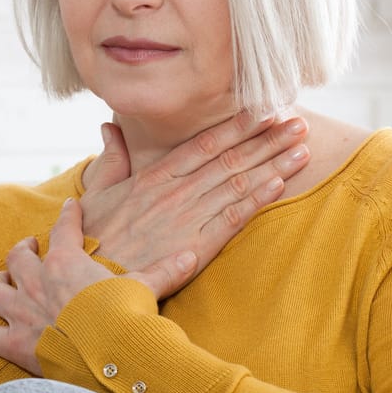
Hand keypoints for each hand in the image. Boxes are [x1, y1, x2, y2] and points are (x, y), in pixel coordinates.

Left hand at [0, 199, 198, 375]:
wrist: (108, 358)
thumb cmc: (126, 319)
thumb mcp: (146, 288)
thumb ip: (164, 271)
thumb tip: (193, 254)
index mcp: (67, 262)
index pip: (65, 228)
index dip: (68, 215)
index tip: (70, 206)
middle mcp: (38, 281)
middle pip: (20, 257)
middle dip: (23, 250)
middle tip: (30, 248)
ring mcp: (22, 312)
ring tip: (3, 280)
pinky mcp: (12, 344)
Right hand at [80, 112, 309, 280]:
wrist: (89, 282)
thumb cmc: (89, 239)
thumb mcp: (96, 193)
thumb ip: (110, 159)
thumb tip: (109, 127)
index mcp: (154, 176)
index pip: (204, 143)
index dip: (236, 126)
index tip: (263, 110)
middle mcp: (174, 192)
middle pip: (230, 159)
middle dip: (267, 139)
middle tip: (298, 122)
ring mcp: (186, 219)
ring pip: (238, 184)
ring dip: (273, 163)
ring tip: (302, 147)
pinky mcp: (195, 248)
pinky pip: (232, 219)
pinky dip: (258, 200)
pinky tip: (281, 184)